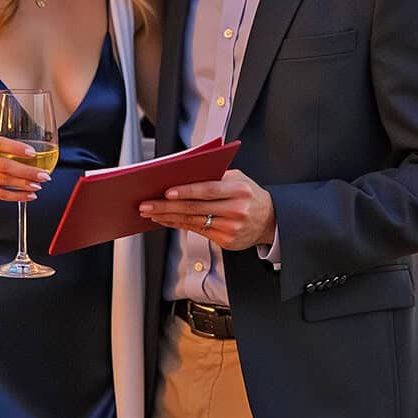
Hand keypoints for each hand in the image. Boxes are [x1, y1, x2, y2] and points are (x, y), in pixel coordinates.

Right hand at [0, 136, 49, 201]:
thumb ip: (9, 148)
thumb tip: (40, 155)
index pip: (0, 143)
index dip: (17, 148)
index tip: (33, 153)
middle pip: (5, 166)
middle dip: (27, 171)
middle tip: (43, 175)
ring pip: (4, 181)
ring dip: (24, 185)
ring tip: (38, 185)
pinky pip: (1, 194)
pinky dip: (18, 196)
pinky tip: (29, 195)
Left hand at [139, 169, 275, 250]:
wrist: (270, 220)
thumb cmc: (249, 194)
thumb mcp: (238, 179)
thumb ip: (215, 176)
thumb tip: (183, 176)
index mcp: (238, 190)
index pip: (208, 190)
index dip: (186, 191)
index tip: (166, 192)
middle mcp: (236, 210)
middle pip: (195, 208)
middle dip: (167, 207)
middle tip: (147, 204)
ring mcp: (231, 228)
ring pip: (193, 222)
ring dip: (168, 217)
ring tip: (151, 213)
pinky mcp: (226, 241)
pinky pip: (197, 232)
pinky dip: (179, 225)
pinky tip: (167, 220)